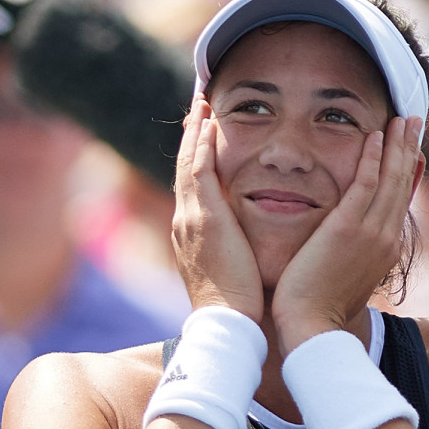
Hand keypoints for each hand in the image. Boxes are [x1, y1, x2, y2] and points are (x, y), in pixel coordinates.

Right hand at [172, 96, 263, 319]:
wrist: (226, 322)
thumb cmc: (235, 306)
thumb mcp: (230, 272)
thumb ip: (233, 252)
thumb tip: (243, 246)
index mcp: (192, 234)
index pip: (192, 188)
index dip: (196, 160)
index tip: (203, 137)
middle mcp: (184, 221)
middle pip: (184, 169)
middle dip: (190, 139)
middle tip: (196, 110)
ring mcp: (190, 218)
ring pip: (189, 164)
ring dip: (194, 133)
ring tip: (200, 106)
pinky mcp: (203, 217)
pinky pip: (199, 171)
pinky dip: (202, 146)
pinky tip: (209, 124)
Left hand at [273, 115, 422, 351]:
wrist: (312, 328)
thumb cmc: (317, 307)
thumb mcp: (343, 277)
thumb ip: (349, 256)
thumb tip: (344, 247)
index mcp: (384, 249)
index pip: (400, 201)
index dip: (407, 171)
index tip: (411, 148)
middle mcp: (385, 237)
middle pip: (403, 183)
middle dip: (409, 149)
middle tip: (413, 120)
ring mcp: (371, 232)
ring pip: (391, 178)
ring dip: (397, 144)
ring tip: (401, 117)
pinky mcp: (348, 228)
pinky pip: (367, 183)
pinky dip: (374, 158)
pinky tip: (376, 135)